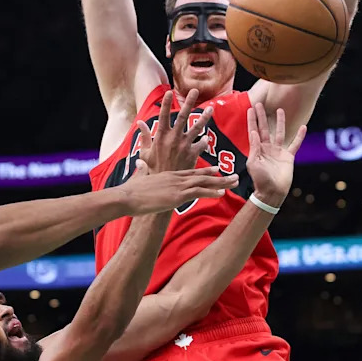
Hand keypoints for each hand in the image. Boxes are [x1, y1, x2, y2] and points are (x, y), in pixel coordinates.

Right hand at [121, 167, 237, 214]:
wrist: (126, 197)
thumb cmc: (130, 190)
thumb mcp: (138, 177)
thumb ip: (141, 170)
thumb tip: (139, 163)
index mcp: (169, 175)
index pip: (191, 172)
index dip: (206, 171)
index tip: (217, 170)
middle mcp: (176, 177)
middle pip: (202, 175)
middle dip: (220, 176)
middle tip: (234, 176)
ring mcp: (177, 186)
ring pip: (204, 183)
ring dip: (221, 183)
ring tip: (235, 183)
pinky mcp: (177, 195)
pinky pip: (198, 192)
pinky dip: (211, 192)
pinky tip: (222, 193)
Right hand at [135, 89, 213, 174]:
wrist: (162, 188)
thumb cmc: (151, 170)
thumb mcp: (144, 153)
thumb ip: (144, 137)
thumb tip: (139, 123)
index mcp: (160, 137)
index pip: (162, 116)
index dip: (165, 103)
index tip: (168, 91)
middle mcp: (173, 139)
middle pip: (182, 116)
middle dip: (189, 102)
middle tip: (195, 90)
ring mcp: (184, 146)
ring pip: (197, 128)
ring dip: (204, 117)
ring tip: (210, 108)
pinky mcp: (192, 155)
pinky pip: (201, 145)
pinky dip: (204, 141)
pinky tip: (205, 139)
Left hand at [245, 103, 306, 207]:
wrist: (272, 192)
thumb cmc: (260, 180)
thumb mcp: (253, 164)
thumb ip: (254, 148)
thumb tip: (253, 133)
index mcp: (257, 150)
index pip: (254, 131)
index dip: (252, 120)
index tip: (250, 109)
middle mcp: (267, 148)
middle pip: (265, 129)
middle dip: (262, 117)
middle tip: (259, 104)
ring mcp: (278, 152)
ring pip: (280, 133)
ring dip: (280, 122)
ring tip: (279, 110)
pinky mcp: (288, 157)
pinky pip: (295, 144)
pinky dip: (299, 136)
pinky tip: (303, 127)